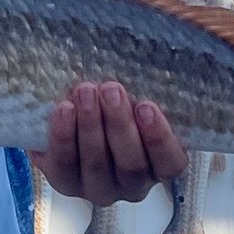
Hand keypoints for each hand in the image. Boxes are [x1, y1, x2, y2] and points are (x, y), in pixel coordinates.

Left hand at [29, 84, 185, 207]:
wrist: (76, 112)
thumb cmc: (118, 103)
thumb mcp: (139, 94)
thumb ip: (150, 87)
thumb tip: (169, 45)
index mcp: (160, 166)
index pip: (170, 162)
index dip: (159, 137)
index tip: (146, 106)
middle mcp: (132, 184)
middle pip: (131, 165)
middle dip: (120, 125)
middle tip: (111, 89)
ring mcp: (98, 187)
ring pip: (97, 165)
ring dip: (90, 126)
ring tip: (85, 91)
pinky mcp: (65, 183)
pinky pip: (64, 165)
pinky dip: (63, 137)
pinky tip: (63, 109)